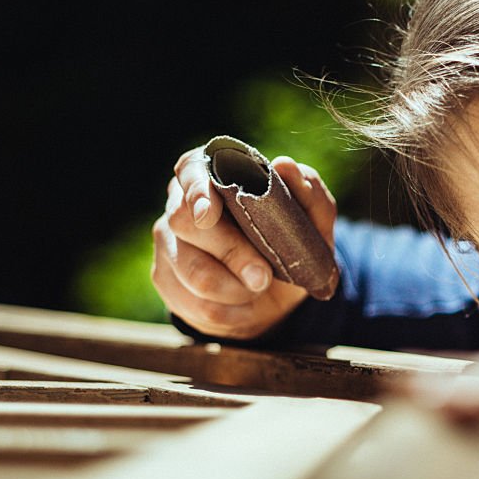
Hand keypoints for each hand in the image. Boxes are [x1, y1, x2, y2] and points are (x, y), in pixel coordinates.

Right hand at [152, 146, 336, 339]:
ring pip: (191, 270)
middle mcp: (181, 204)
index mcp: (213, 176)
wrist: (278, 294)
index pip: (191, 170)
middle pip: (184, 222)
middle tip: (262, 276)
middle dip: (229, 251)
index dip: (197, 190)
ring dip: (234, 288)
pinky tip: (244, 308)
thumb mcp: (313, 221)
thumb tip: (286, 166)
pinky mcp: (166, 280)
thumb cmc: (290, 244)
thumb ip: (308, 191)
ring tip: (258, 289)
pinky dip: (229, 312)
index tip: (209, 213)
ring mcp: (169, 243)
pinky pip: (194, 304)